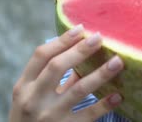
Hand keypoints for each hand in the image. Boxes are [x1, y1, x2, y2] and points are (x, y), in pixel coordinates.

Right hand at [9, 25, 124, 121]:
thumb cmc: (31, 118)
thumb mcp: (33, 97)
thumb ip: (53, 78)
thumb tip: (82, 52)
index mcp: (23, 86)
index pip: (41, 56)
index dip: (61, 40)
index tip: (80, 28)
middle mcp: (33, 99)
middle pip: (57, 66)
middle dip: (80, 50)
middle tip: (99, 38)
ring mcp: (49, 115)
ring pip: (78, 89)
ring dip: (100, 74)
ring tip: (118, 61)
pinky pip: (88, 115)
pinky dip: (104, 104)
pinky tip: (118, 95)